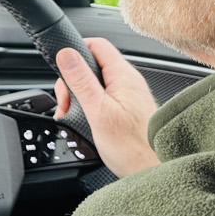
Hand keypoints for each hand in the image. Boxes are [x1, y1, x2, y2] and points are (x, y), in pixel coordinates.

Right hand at [54, 36, 160, 178]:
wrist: (152, 171)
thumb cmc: (133, 148)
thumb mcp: (98, 112)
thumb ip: (82, 81)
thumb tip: (67, 54)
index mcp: (123, 76)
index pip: (96, 44)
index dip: (75, 51)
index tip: (62, 69)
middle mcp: (129, 82)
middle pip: (93, 64)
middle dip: (73, 80)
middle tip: (68, 102)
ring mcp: (129, 95)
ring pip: (96, 82)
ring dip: (80, 96)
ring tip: (74, 114)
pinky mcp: (127, 109)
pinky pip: (103, 97)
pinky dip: (89, 106)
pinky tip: (86, 122)